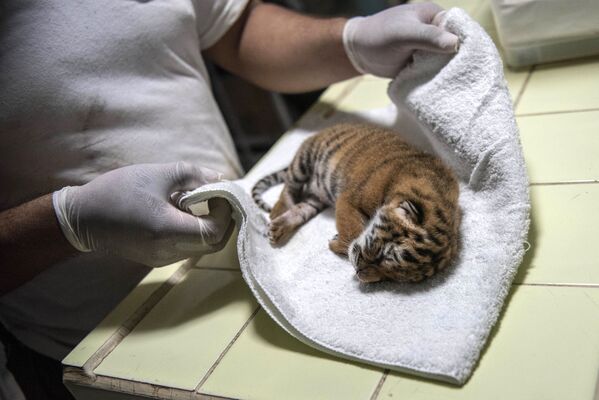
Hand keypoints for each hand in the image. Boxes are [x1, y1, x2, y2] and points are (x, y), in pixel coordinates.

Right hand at [52, 162, 232, 266]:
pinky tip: (180, 211)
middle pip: (214, 244)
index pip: (214, 231)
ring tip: (194, 200)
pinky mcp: (158, 258)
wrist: (83, 218)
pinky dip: (193, 230)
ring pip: (202, 246)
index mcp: (167, 230)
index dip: (225, 212)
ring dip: (208, 224)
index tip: (219, 193)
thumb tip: (220, 179)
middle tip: (218, 197)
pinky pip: (187, 247)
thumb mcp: (157, 174)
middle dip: (222, 220)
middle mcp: (168, 250)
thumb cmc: (118, 191)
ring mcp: (163, 258)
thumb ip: (193, 175)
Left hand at [343, 3, 457, 77]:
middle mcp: (435, 32)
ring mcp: (428, 49)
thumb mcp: (404, 34)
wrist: (358, 52)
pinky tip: (442, 88)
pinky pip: (434, 72)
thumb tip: (455, 43)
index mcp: (435, 17)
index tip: (473, 61)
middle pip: (455, 48)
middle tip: (466, 78)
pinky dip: (436, 79)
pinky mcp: (421, 64)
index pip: (460, 29)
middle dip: (458, 62)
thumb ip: (428, 37)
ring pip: (445, 62)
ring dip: (447, 73)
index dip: (467, 44)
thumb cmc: (379, 36)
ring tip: (456, 86)